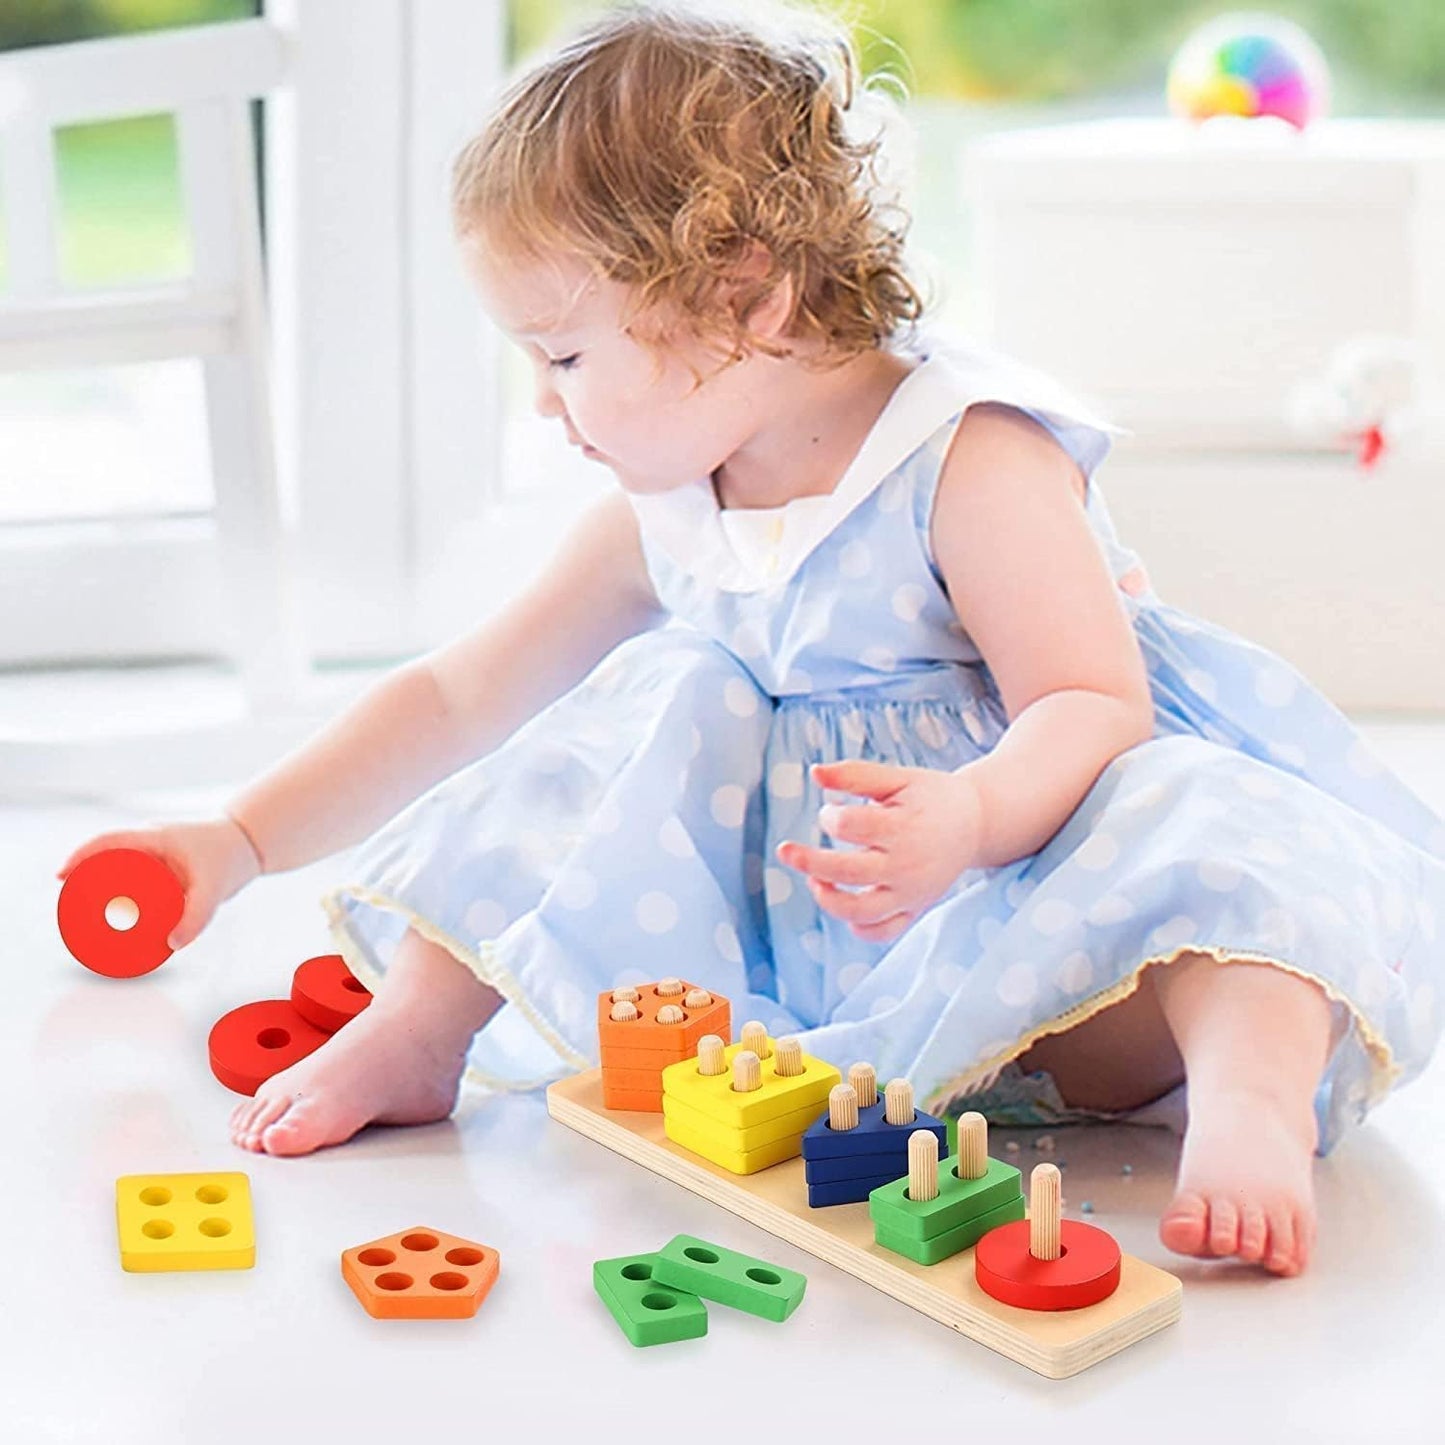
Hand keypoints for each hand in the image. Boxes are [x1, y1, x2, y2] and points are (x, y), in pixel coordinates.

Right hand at [56, 815, 262, 951]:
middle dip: (83, 878)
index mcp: (154, 837)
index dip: (80, 856)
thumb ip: (197, 917)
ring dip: (98, 885)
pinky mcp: (162, 865)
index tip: (62, 877)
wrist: (252, 845)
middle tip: (70, 905)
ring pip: (117, 867)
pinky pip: (130, 873)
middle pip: (105, 856)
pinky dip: (117, 889)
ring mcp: (154, 852)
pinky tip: (107, 909)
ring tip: (82, 913)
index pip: (107, 841)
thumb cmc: (231, 857)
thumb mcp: (214, 888)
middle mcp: (150, 841)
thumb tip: (173, 944)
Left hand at [776, 759, 985, 944]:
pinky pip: (883, 931)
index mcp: (903, 827)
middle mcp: (907, 865)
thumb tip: (813, 772)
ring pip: (861, 911)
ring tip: (814, 880)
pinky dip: (858, 927)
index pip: (851, 827)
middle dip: (809, 861)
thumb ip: (856, 774)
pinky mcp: (914, 909)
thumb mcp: (898, 777)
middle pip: (848, 872)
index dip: (830, 817)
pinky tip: (843, 904)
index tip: (831, 811)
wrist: (976, 823)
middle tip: (784, 850)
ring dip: (828, 899)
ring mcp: (911, 893)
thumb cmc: (931, 796)